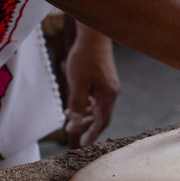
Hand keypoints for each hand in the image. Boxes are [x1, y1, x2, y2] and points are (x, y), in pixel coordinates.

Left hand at [64, 21, 119, 148]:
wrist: (94, 37)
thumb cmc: (85, 58)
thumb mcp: (78, 82)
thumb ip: (77, 104)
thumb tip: (74, 123)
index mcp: (107, 96)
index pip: (102, 122)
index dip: (92, 134)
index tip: (83, 144)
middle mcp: (111, 93)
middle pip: (100, 116)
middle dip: (86, 124)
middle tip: (70, 128)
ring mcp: (108, 87)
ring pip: (97, 108)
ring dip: (84, 114)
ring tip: (68, 114)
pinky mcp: (104, 81)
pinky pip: (96, 99)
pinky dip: (86, 104)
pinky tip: (75, 102)